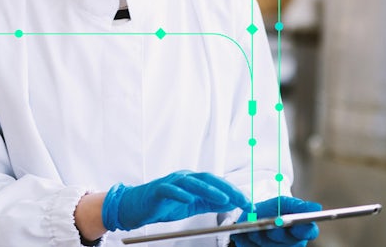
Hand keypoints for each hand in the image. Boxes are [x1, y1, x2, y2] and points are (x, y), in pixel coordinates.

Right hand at [101, 170, 249, 231]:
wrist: (135, 207)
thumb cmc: (163, 205)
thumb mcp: (192, 205)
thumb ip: (210, 203)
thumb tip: (231, 204)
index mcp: (194, 181)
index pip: (217, 183)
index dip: (235, 192)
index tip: (249, 203)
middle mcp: (185, 177)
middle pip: (209, 179)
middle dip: (228, 189)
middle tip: (242, 201)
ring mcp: (172, 181)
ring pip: (193, 182)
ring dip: (210, 190)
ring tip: (224, 199)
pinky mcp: (158, 189)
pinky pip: (170, 189)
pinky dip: (180, 193)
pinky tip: (189, 199)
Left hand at [232, 196, 321, 246]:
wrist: (253, 215)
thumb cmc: (272, 209)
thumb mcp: (284, 204)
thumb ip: (299, 206)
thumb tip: (317, 208)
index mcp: (301, 230)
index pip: (309, 232)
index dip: (303, 229)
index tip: (293, 223)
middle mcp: (291, 243)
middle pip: (287, 240)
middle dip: (277, 231)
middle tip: (272, 223)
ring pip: (269, 245)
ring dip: (260, 235)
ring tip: (254, 229)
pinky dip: (248, 240)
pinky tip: (245, 234)